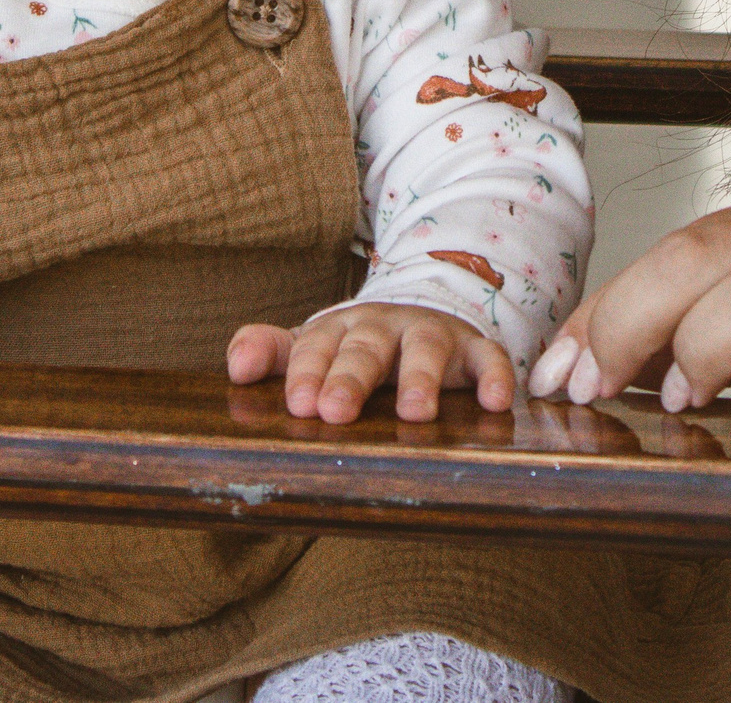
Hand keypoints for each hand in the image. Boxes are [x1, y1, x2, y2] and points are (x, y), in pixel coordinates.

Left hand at [226, 302, 515, 424]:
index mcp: (340, 330)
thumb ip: (272, 353)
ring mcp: (431, 336)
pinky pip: (489, 358)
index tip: (299, 404)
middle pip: (366, 347)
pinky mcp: (474, 350)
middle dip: (351, 377)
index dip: (307, 373)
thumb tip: (234, 367)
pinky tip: (496, 401)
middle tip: (336, 411)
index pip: (317, 346)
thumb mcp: (314, 348)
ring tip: (415, 413)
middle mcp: (385, 328)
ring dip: (421, 378)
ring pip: (426, 348)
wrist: (420, 317)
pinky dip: (495, 376)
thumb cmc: (356, 348)